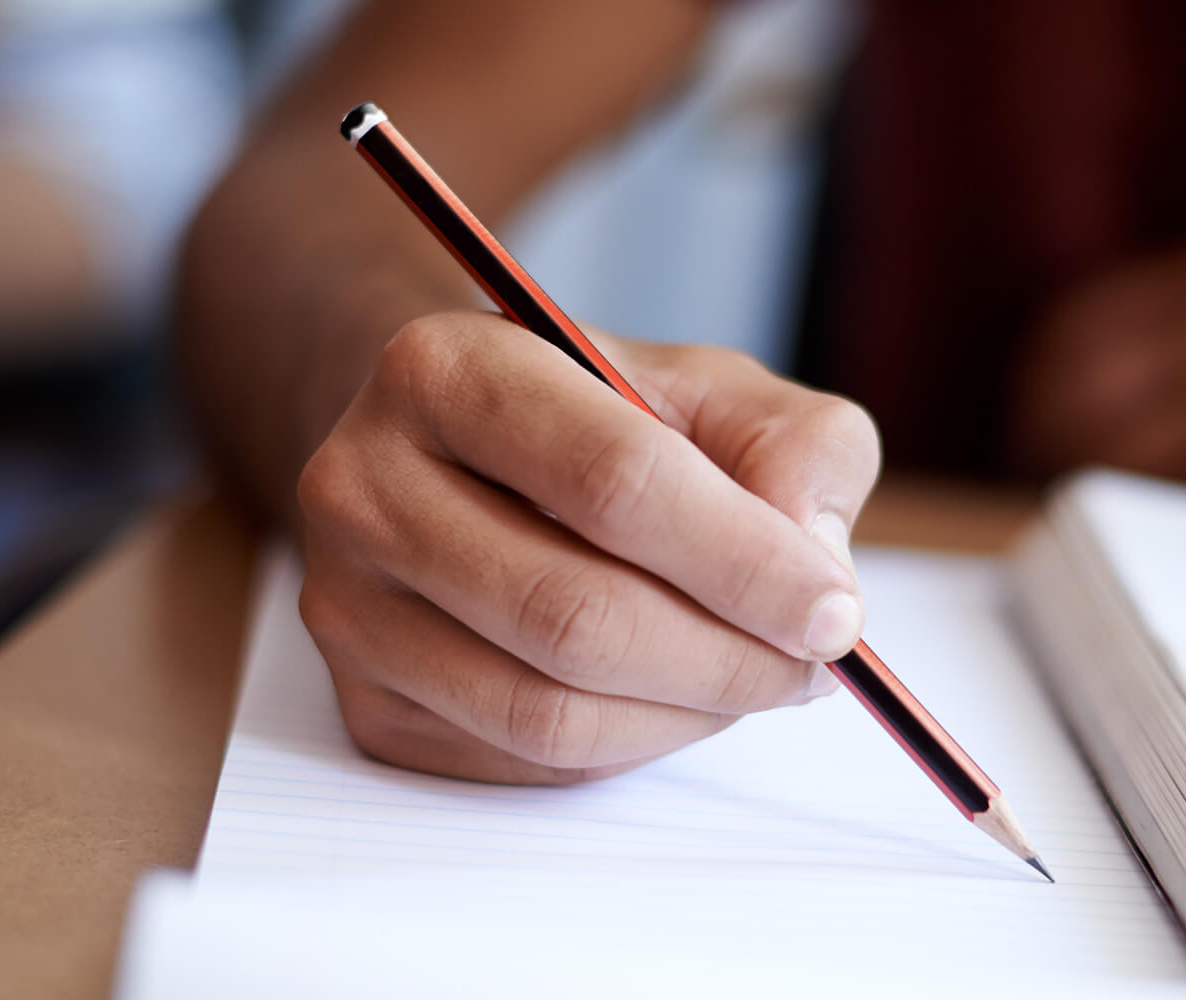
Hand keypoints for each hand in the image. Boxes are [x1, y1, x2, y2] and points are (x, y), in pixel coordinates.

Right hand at [296, 312, 878, 783]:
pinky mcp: (366, 702)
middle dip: (727, 657)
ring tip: (756, 676)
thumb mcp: (713, 390)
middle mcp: (364, 483)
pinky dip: (631, 742)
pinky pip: (525, 759)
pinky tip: (672, 693)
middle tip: (815, 664)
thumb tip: (815, 562)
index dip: (744, 562)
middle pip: (575, 614)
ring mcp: (349, 604)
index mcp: (446, 368)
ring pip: (547, 709)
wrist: (462, 455)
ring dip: (687, 714)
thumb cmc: (600, 419)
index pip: (613, 481)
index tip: (836, 613)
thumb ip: (796, 446)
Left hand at [1012, 230, 1185, 526]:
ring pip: (1094, 460)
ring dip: (1080, 503)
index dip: (1036, 393)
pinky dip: (1131, 537)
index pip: (1063, 333)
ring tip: (1100, 536)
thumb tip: (1064, 402)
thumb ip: (1184, 333)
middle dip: (1042, 453)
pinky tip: (1150, 556)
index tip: (1035, 436)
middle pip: (1059, 398)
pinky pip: (1147, 510)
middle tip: (1052, 501)